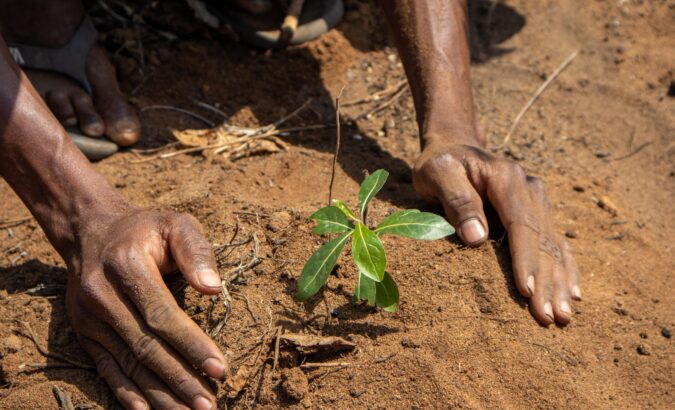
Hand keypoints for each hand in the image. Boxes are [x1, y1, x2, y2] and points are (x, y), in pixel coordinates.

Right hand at [65, 208, 227, 409]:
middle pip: (145, 347)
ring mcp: (88, 317)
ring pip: (128, 364)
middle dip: (180, 380)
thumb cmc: (145, 229)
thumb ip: (196, 251)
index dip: (192, 345)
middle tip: (210, 406)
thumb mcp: (176, 224)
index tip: (220, 369)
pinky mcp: (83, 332)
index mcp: (127, 265)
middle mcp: (102, 295)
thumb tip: (213, 287)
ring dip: (160, 395)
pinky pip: (106, 369)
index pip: (163, 315)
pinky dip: (127, 394)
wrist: (91, 229)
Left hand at [413, 137, 580, 325]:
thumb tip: (476, 237)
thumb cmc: (441, 162)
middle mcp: (530, 189)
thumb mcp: (438, 174)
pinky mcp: (536, 211)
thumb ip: (457, 201)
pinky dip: (565, 268)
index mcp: (507, 179)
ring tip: (564, 316)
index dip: (524, 260)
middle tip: (549, 317)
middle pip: (542, 240)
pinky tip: (573, 292)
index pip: (520, 224)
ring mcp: (537, 200)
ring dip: (560, 281)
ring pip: (553, 245)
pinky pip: (555, 242)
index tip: (527, 291)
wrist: (456, 145)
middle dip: (547, 281)